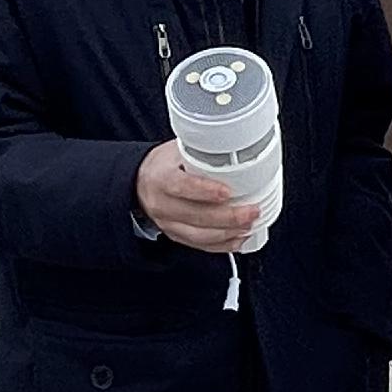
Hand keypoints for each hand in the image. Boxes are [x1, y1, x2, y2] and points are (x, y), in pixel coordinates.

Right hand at [136, 142, 260, 251]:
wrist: (140, 183)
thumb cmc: (162, 166)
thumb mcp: (176, 151)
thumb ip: (200, 151)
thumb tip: (232, 146)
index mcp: (161, 179)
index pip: (182, 186)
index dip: (206, 191)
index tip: (227, 192)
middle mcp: (162, 204)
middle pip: (196, 215)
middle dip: (228, 217)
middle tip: (251, 211)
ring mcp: (168, 223)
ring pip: (200, 235)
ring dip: (228, 233)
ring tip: (248, 225)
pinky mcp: (176, 235)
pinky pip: (200, 245)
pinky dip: (222, 245)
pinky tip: (238, 238)